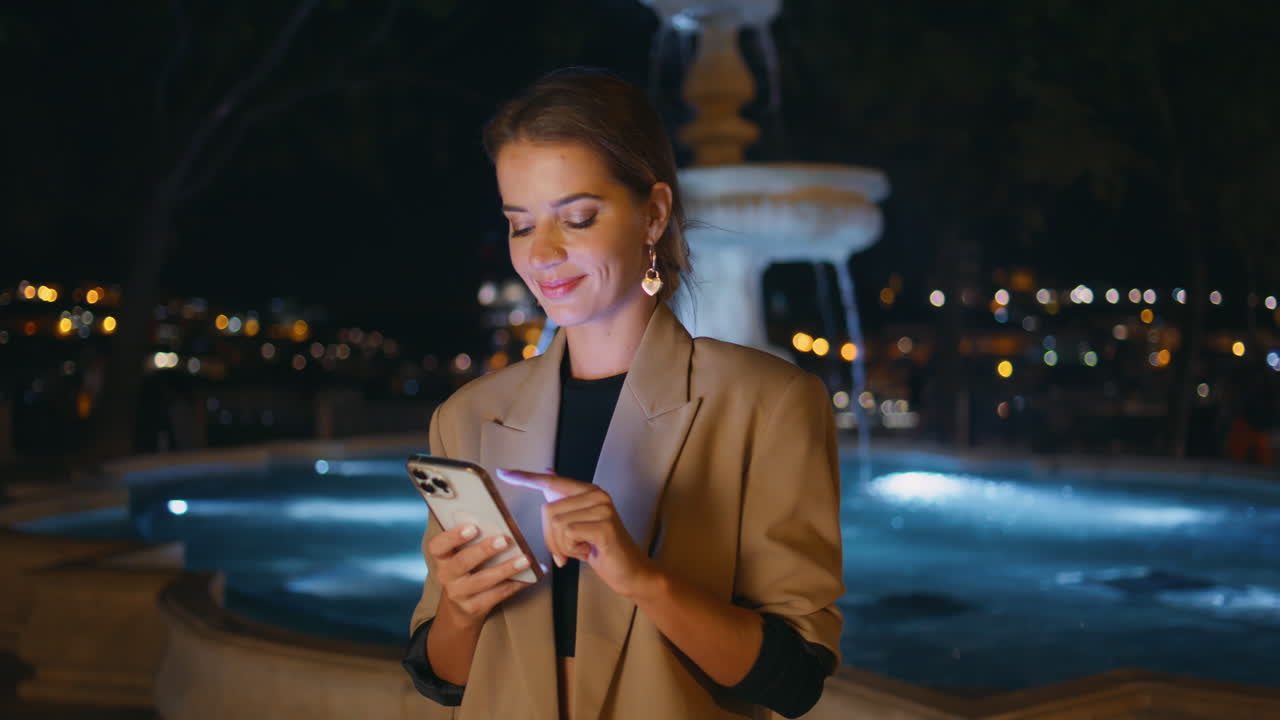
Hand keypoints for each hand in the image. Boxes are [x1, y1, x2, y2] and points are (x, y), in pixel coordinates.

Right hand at [427, 523, 531, 627]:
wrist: (461, 607)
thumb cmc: (467, 570)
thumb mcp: (462, 554)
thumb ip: (473, 539)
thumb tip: (502, 521)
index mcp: (442, 558)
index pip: (438, 546)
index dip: (453, 536)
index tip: (472, 527)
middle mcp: (446, 576)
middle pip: (462, 562)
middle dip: (484, 550)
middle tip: (503, 540)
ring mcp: (459, 593)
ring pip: (483, 580)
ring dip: (506, 569)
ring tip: (524, 560)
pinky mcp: (474, 607)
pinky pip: (497, 594)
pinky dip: (514, 584)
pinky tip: (528, 577)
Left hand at [497, 468, 657, 599]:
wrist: (632, 572)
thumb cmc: (602, 550)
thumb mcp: (578, 525)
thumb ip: (563, 502)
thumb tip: (548, 472)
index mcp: (588, 491)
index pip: (551, 481)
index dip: (525, 477)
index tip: (503, 472)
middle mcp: (596, 494)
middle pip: (548, 510)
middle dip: (550, 537)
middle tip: (567, 550)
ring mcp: (602, 509)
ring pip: (556, 524)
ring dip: (561, 545)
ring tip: (580, 550)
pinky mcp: (604, 526)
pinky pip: (568, 535)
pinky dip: (571, 550)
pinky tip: (587, 552)